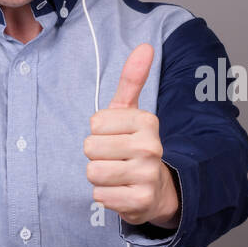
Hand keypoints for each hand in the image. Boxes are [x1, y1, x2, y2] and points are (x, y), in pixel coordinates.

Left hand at [83, 44, 179, 227]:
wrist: (156, 190)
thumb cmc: (135, 146)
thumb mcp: (131, 113)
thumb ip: (132, 80)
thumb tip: (145, 46)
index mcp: (147, 121)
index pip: (95, 123)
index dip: (98, 132)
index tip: (115, 138)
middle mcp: (151, 147)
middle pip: (91, 147)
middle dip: (96, 155)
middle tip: (115, 159)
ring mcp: (147, 174)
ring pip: (93, 172)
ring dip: (99, 177)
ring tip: (116, 175)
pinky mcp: (140, 201)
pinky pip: (100, 195)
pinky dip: (105, 196)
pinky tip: (120, 191)